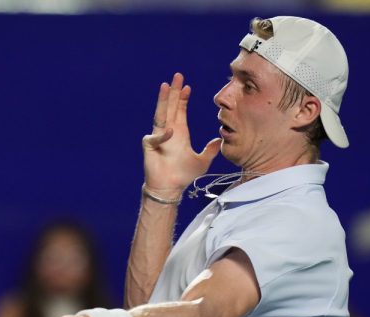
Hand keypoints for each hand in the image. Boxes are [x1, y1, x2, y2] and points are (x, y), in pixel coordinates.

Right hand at [142, 73, 221, 197]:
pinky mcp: (150, 146)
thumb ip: (210, 150)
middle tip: (177, 76)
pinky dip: (162, 134)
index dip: (183, 98)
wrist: (170, 187)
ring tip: (165, 86)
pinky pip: (155, 137)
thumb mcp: (202, 161)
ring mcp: (158, 137)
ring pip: (160, 114)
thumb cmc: (183, 175)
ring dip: (162, 100)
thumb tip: (219, 139)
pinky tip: (170, 131)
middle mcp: (169, 131)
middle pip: (170, 106)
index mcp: (180, 132)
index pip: (180, 110)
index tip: (187, 86)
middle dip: (173, 91)